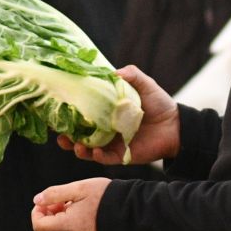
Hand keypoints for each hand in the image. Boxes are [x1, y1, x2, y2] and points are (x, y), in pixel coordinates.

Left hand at [31, 178, 111, 230]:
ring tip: (71, 206)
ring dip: (59, 220)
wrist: (129, 209)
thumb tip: (37, 200)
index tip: (43, 202)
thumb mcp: (78, 188)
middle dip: (49, 215)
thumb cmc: (104, 196)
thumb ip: (54, 194)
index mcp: (69, 225)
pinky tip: (80, 214)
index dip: (36, 213)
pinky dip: (69, 226)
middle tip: (60, 202)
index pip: (39, 226)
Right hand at [58, 65, 179, 163]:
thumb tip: (113, 72)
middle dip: (65, 135)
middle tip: (58, 132)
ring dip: (77, 148)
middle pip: (78, 134)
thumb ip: (129, 75)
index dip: (66, 114)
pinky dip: (96, 156)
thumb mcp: (143, 84)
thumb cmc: (159, 103)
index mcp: (105, 112)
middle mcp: (104, 129)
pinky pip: (103, 158)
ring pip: (86, 149)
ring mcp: (111, 143)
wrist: (176, 126)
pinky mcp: (120, 156)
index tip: (54, 110)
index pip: (81, 114)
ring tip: (74, 144)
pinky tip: (93, 151)